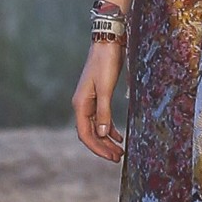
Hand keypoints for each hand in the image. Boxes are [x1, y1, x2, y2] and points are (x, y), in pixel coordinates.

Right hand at [72, 41, 125, 159]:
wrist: (108, 43)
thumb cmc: (105, 63)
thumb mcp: (105, 89)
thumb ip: (104, 112)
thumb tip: (103, 134)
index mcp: (80, 104)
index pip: (85, 134)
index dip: (98, 148)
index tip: (111, 157)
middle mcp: (82, 105)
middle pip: (91, 133)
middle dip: (104, 147)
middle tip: (119, 158)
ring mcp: (90, 101)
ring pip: (97, 127)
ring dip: (107, 140)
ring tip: (120, 151)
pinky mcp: (98, 96)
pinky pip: (102, 118)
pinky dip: (110, 128)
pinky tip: (119, 136)